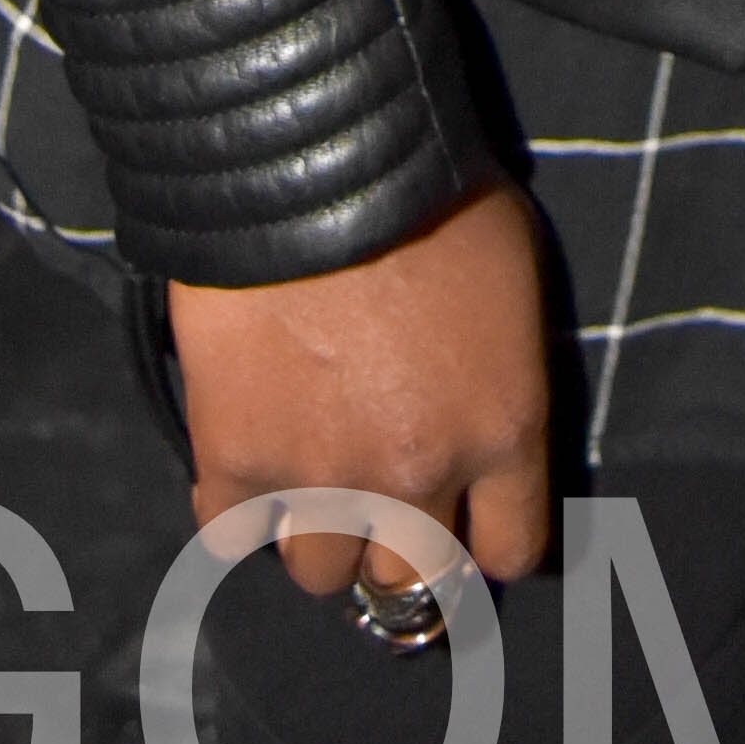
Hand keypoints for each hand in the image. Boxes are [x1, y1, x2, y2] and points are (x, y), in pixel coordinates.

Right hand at [167, 180, 559, 596]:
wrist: (312, 161)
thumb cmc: (429, 190)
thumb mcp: (514, 268)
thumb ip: (506, 367)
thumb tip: (489, 409)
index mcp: (502, 429)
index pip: (512, 551)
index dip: (488, 541)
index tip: (469, 529)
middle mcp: (418, 477)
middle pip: (412, 582)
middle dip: (402, 550)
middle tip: (383, 511)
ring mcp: (323, 480)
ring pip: (321, 575)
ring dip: (319, 534)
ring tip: (311, 482)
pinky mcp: (236, 463)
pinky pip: (230, 535)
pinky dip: (237, 508)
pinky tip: (246, 466)